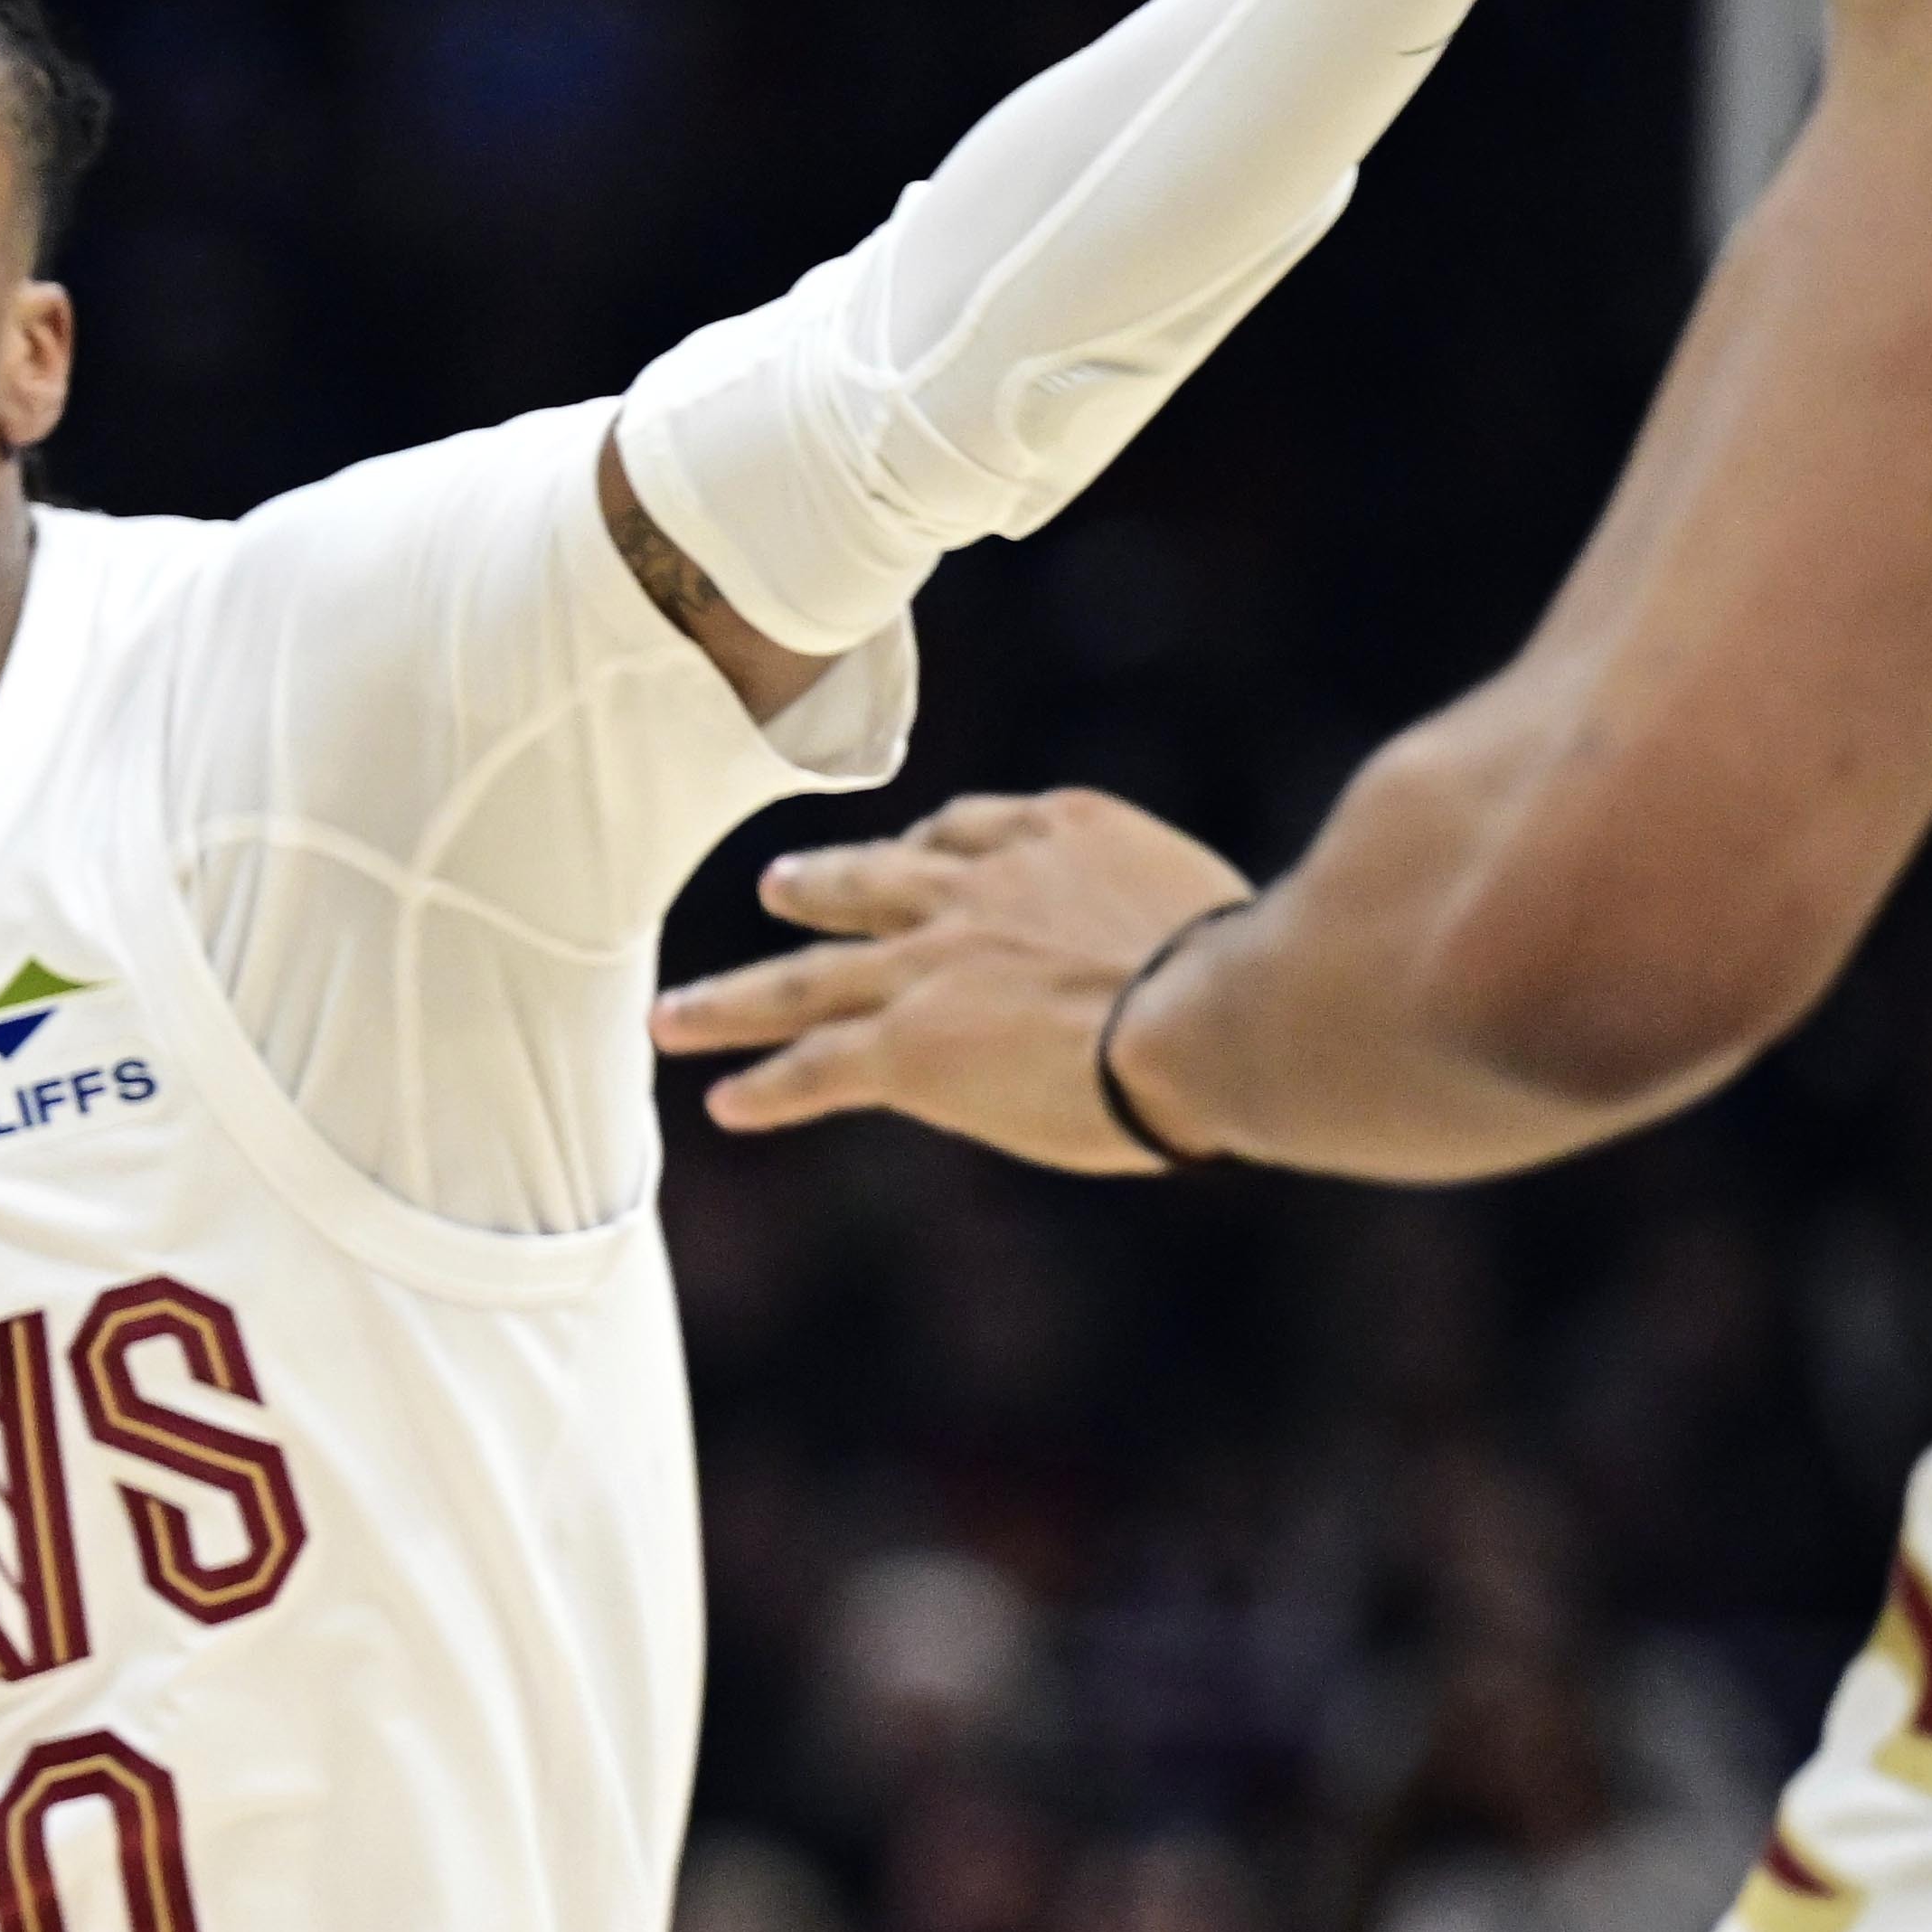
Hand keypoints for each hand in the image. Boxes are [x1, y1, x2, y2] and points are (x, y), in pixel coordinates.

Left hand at [648, 791, 1255, 1174]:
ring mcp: (928, 963)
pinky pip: (818, 1065)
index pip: (970, 830)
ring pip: (803, 980)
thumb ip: (1181, 921)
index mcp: (1054, 833)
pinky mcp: (908, 1044)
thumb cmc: (1252, 977)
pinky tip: (726, 1102)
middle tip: (776, 887)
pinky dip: (769, 1085)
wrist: (1209, 1014)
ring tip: (680, 1011)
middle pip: (871, 882)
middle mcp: (972, 887)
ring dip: (735, 999)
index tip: (915, 851)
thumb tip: (1227, 960)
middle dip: (821, 887)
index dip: (933, 848)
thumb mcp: (1217, 911)